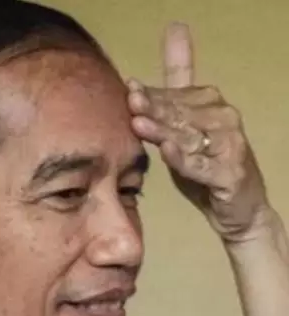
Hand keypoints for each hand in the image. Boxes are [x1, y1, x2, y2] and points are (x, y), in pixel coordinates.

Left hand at [127, 23, 269, 241]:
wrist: (239, 212)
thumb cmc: (207, 171)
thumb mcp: (184, 132)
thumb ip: (172, 95)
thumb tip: (157, 51)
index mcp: (211, 106)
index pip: (176, 96)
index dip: (153, 93)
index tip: (129, 89)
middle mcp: (223, 119)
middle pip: (181, 113)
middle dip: (155, 107)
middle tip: (131, 101)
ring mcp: (229, 146)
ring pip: (190, 136)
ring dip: (164, 129)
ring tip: (139, 124)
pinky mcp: (231, 173)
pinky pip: (202, 166)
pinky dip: (184, 159)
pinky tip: (167, 151)